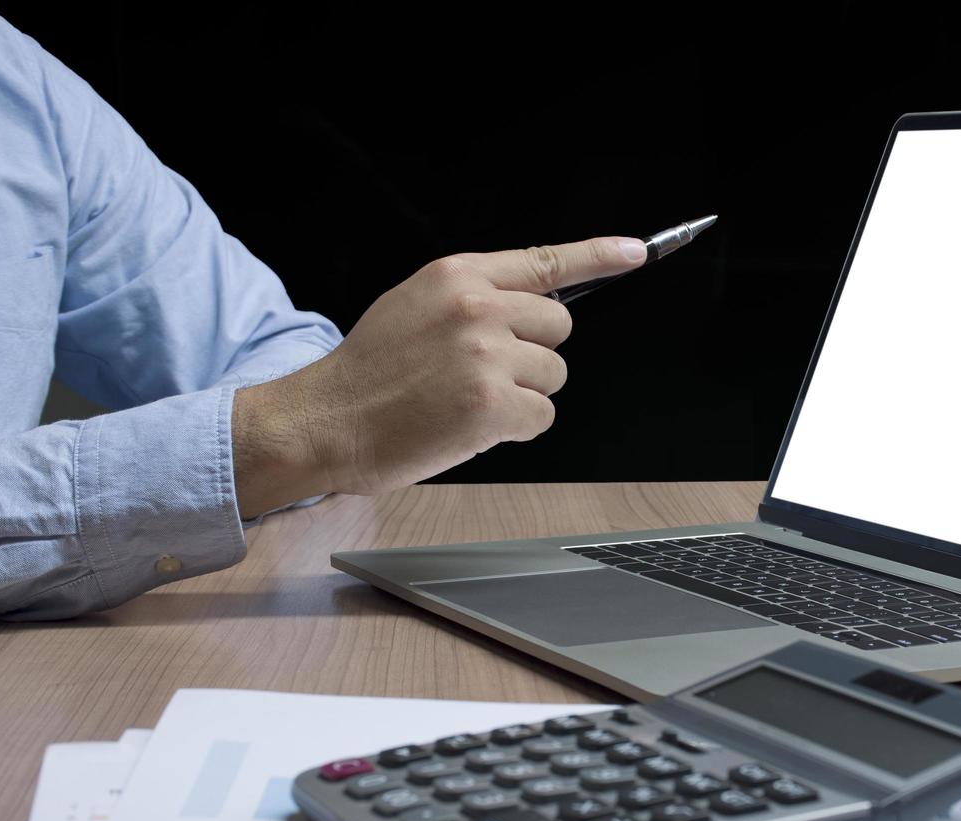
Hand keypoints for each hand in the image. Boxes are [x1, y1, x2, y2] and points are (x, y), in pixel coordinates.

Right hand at [231, 236, 646, 517]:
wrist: (325, 422)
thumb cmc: (369, 373)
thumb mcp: (415, 305)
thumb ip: (474, 297)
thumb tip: (534, 302)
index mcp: (458, 276)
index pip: (546, 261)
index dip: (599, 256)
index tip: (635, 252)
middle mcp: (478, 308)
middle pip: (560, 327)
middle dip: (534, 353)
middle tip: (485, 372)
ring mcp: (487, 357)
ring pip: (553, 375)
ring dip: (523, 394)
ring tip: (467, 400)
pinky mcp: (493, 406)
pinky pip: (542, 416)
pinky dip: (517, 429)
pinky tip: (473, 426)